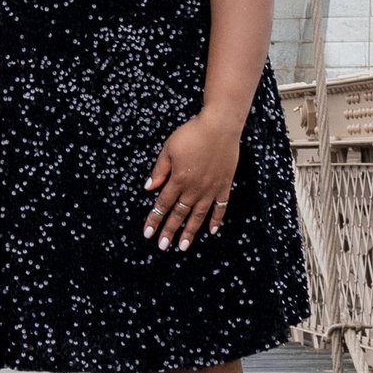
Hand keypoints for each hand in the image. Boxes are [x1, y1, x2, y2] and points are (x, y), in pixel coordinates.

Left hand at [143, 108, 240, 252]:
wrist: (220, 126)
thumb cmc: (192, 133)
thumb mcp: (169, 148)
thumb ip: (160, 170)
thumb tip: (149, 188)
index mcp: (179, 179)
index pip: (163, 204)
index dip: (155, 219)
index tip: (148, 233)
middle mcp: (195, 188)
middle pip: (179, 214)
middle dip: (170, 231)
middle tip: (162, 246)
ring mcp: (211, 188)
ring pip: (199, 215)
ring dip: (190, 231)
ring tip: (184, 246)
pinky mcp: (224, 185)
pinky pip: (220, 207)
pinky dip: (216, 220)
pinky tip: (212, 231)